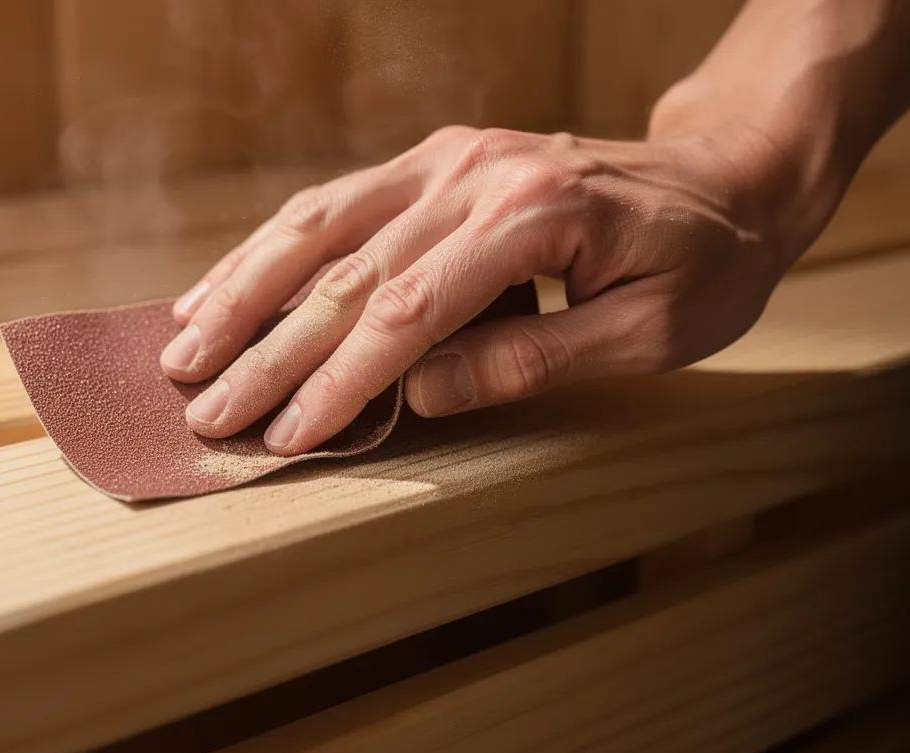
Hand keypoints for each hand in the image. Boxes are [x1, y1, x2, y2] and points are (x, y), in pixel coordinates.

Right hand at [160, 125, 797, 455]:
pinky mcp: (434, 159)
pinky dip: (272, 246)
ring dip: (243, 287)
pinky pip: (335, 201)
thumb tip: (419, 393)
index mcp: (531, 215)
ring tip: (181, 346)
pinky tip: (226, 283)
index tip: (286, 436)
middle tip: (204, 410)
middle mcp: (473, 174)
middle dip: (266, 348)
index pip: (407, 311)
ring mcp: (447, 159)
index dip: (338, 379)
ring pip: (319, 223)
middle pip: (346, 270)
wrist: (729, 177)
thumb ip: (532, 359)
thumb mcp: (650, 333)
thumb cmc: (703, 263)